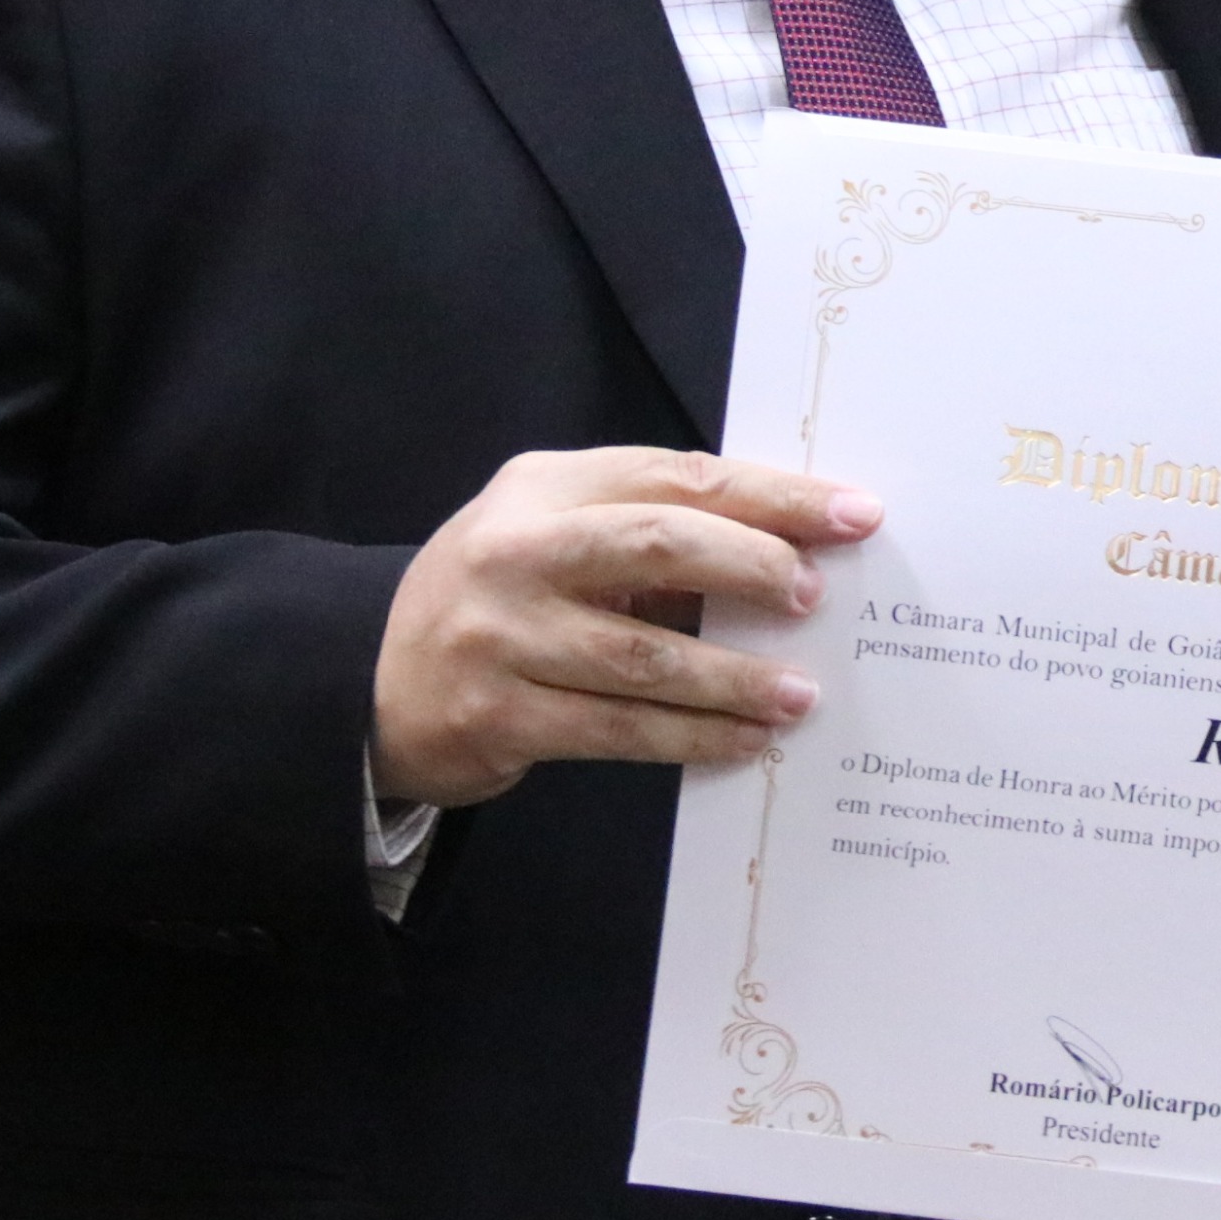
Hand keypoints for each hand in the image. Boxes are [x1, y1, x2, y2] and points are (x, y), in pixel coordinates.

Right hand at [370, 447, 879, 807]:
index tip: (852, 513)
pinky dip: (692, 737)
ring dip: (734, 679)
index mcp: (544, 488)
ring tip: (799, 693)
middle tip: (814, 595)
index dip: (773, 495)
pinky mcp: (498, 715)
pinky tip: (745, 742)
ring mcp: (502, 636)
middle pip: (657, 543)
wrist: (368, 679)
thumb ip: (646, 530)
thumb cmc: (497, 597)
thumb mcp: (553, 535)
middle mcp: (517, 551)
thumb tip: (789, 551)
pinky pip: (618, 730)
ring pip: (644, 657)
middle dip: (754, 565)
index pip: (675, 477)